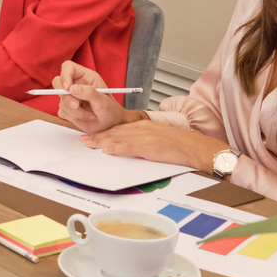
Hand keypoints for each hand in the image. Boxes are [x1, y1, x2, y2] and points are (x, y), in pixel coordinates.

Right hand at [55, 61, 140, 134]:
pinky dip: (73, 117)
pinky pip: (61, 111)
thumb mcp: (103, 101)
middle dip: (66, 96)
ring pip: (61, 100)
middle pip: (58, 82)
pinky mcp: (68, 109)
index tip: (67, 88)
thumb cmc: (111, 110)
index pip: (68, 67)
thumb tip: (72, 88)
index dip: (65, 75)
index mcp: (86, 77)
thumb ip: (89, 92)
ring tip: (90, 114)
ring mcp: (71, 97)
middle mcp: (76, 85)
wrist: (111, 125)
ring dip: (75, 111)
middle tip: (77, 105)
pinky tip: (85, 117)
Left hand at [87, 118, 226, 169]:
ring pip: (117, 137)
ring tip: (87, 144)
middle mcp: (141, 128)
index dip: (104, 132)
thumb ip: (143, 140)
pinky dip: (115, 147)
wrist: (194, 146)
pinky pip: (128, 146)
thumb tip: (131, 147)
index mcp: (144, 125)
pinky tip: (105, 150)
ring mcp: (144, 136)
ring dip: (101, 141)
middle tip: (83, 140)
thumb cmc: (180, 145)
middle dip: (98, 136)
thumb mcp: (158, 138)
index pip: (119, 128)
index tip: (92, 136)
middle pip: (115, 132)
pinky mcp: (148, 145)